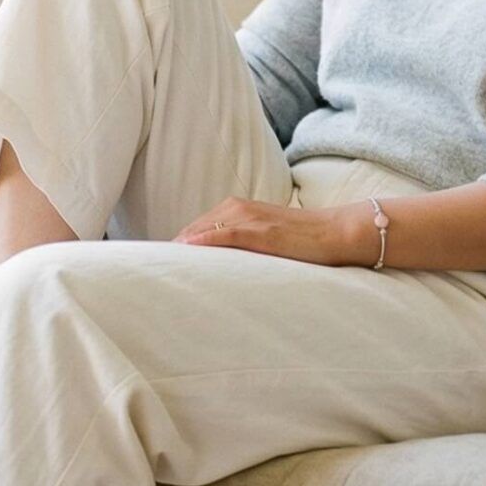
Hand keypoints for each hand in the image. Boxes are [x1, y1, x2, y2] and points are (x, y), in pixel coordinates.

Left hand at [173, 197, 368, 266]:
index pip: (193, 231)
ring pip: (203, 231)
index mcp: (235, 210)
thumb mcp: (263, 240)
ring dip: (181, 249)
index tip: (154, 270)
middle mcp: (237, 209)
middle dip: (172, 252)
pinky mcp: (262, 232)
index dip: (174, 250)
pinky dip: (205, 242)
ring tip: (159, 270)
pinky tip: (186, 250)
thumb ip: (238, 247)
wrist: (337, 232)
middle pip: (191, 231)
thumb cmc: (302, 241)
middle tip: (149, 275)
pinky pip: (226, 235)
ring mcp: (249, 219)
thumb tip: (215, 271)